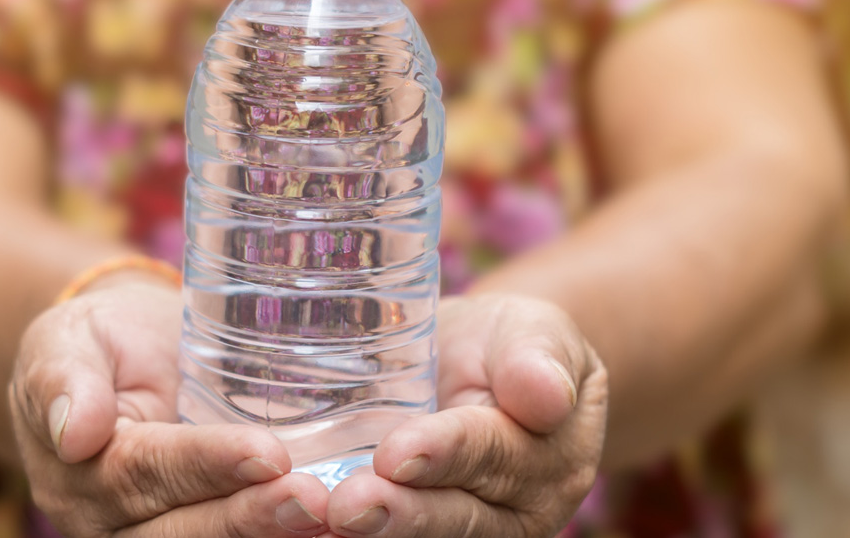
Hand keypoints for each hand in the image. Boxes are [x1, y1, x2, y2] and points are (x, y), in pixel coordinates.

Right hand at [9, 278, 331, 536]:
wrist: (124, 356)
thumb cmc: (98, 341)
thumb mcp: (67, 340)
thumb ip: (65, 379)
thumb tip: (75, 433)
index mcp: (83, 475)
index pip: (146, 474)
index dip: (206, 466)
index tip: (266, 452)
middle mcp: (115, 523)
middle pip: (184, 530)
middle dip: (250, 518)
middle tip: (313, 499)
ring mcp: (157, 534)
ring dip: (274, 535)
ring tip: (331, 516)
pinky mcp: (202, 528)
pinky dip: (284, 536)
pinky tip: (335, 527)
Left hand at [326, 294, 607, 536]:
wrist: (482, 373)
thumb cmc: (508, 346)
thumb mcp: (533, 333)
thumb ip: (537, 358)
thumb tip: (546, 396)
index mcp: (547, 461)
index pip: (492, 455)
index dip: (444, 455)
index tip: (396, 453)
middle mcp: (512, 514)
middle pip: (453, 518)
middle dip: (398, 515)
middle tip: (345, 507)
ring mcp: (466, 532)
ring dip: (369, 534)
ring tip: (318, 521)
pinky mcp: (415, 533)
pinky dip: (338, 536)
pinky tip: (301, 529)